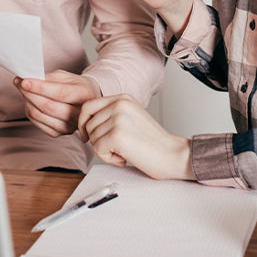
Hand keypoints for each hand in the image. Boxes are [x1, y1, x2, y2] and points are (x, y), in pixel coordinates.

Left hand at [13, 71, 102, 137]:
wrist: (85, 102)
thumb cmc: (75, 86)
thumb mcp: (66, 76)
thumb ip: (49, 78)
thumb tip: (28, 80)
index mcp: (85, 95)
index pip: (60, 93)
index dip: (40, 87)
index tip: (24, 81)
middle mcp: (79, 114)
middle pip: (48, 106)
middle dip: (29, 93)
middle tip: (19, 83)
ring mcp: (69, 126)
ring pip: (40, 115)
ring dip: (27, 101)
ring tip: (23, 90)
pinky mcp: (58, 133)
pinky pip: (37, 122)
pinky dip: (29, 111)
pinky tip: (29, 102)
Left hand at [78, 94, 193, 180]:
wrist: (173, 154)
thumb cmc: (152, 142)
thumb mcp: (131, 118)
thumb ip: (111, 114)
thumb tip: (85, 123)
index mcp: (123, 98)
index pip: (88, 106)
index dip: (83, 123)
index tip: (88, 136)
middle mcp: (119, 104)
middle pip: (87, 124)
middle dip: (96, 140)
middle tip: (116, 147)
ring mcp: (118, 118)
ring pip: (92, 138)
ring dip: (105, 151)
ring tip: (124, 151)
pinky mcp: (117, 135)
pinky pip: (98, 150)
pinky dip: (109, 159)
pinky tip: (125, 157)